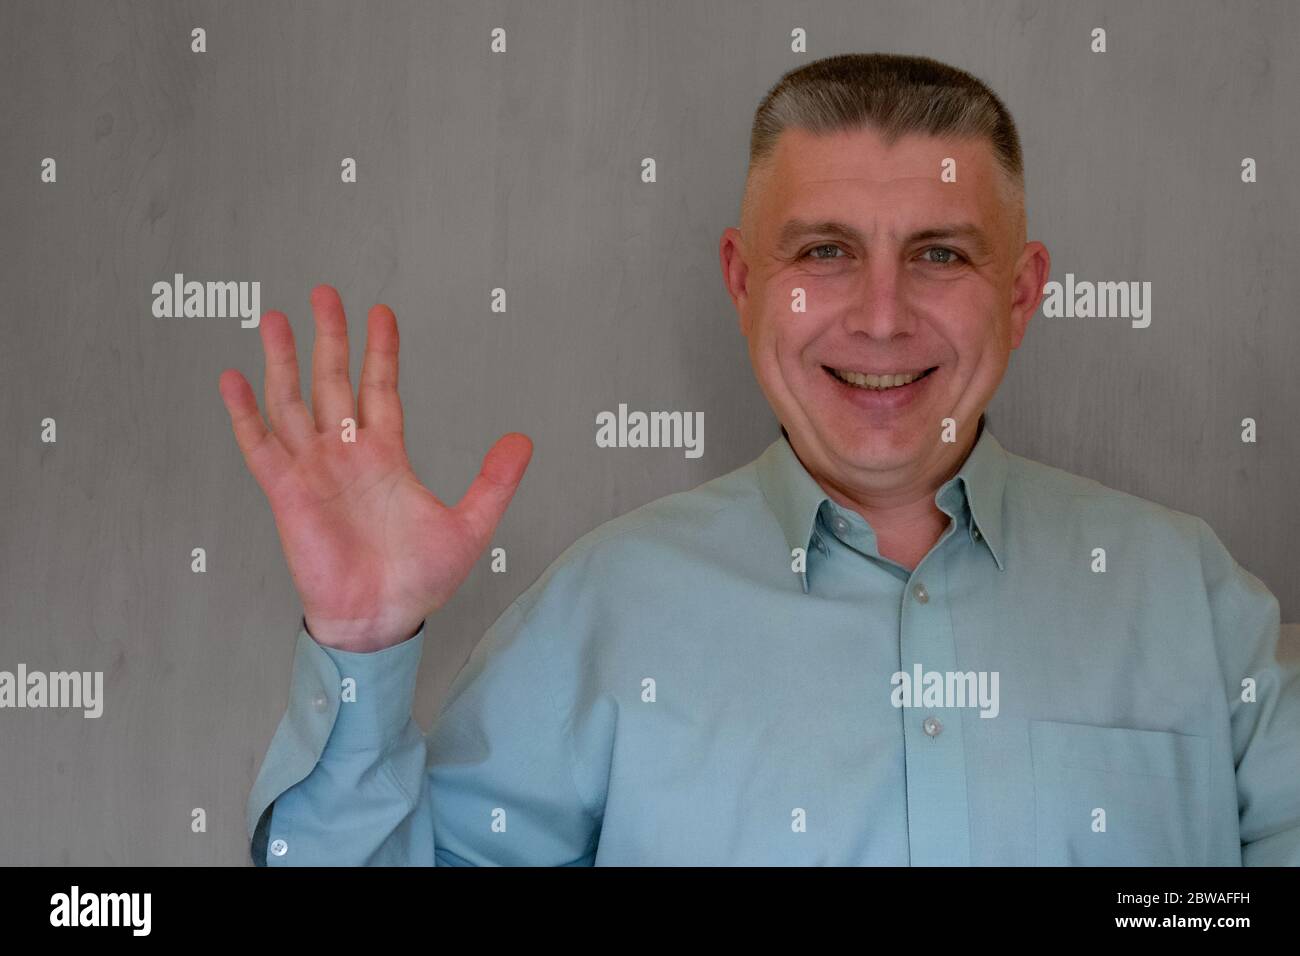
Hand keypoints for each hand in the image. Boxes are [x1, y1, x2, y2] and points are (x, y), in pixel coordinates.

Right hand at [218, 285, 531, 650]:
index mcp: (386, 456)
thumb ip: (495, 482)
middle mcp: (346, 455)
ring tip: (274, 318)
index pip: (380, 388)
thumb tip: (525, 440)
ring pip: (293, 402)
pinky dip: (244, 414)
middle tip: (324, 292)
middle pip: (333, 381)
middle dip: (328, 337)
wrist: (380, 619)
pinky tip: (233, 379)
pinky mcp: (287, 493)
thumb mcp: (470, 525)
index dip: (380, 351)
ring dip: (283, 361)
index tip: (380, 312)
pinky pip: (260, 446)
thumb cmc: (418, 580)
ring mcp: (314, 470)